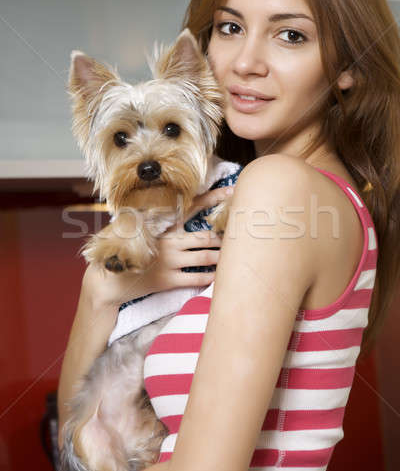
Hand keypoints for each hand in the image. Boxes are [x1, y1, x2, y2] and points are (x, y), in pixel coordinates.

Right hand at [81, 185, 233, 308]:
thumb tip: (171, 203)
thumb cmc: (121, 250)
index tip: (231, 190)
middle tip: (242, 231)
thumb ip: (152, 216)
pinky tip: (221, 276)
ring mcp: (169, 261)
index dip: (212, 198)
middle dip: (224, 234)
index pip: (190, 206)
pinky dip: (211, 276)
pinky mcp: (168, 280)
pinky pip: (197, 277)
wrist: (108, 281)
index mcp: (161, 224)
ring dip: (222, 256)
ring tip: (234, 255)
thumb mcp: (132, 226)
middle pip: (204, 235)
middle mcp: (168, 241)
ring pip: (205, 256)